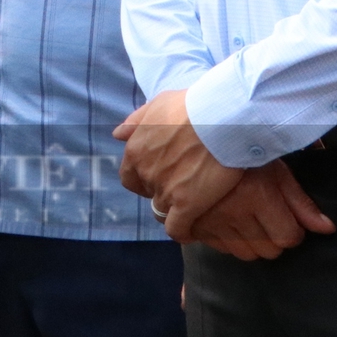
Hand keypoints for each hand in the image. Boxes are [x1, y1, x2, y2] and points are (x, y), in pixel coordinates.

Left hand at [115, 88, 243, 240]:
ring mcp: (165, 189)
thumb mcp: (156, 105)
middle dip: (163, 191)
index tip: (161, 178)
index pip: (130, 177)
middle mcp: (145, 172)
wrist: (219, 117)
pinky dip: (183, 232)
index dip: (144, 180)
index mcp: (135, 150)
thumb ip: (136, 122)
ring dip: (175, 210)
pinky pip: (177, 228)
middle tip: (183, 188)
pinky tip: (191, 231)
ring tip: (193, 208)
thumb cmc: (191, 105)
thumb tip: (118, 134)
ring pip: (162, 210)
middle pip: (149, 192)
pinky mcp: (187, 204)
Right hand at [187, 161, 333, 260]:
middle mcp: (233, 212)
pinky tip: (227, 221)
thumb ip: (300, 201)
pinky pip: (219, 248)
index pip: (288, 237)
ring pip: (245, 253)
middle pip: (268, 250)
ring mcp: (211, 220)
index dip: (292, 230)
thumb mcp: (274, 168)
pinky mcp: (193, 224)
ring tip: (246, 219)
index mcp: (256, 195)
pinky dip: (226, 240)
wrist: (195, 138)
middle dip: (273, 238)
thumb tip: (327, 228)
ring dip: (251, 242)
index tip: (287, 218)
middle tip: (266, 217)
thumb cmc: (239, 149)